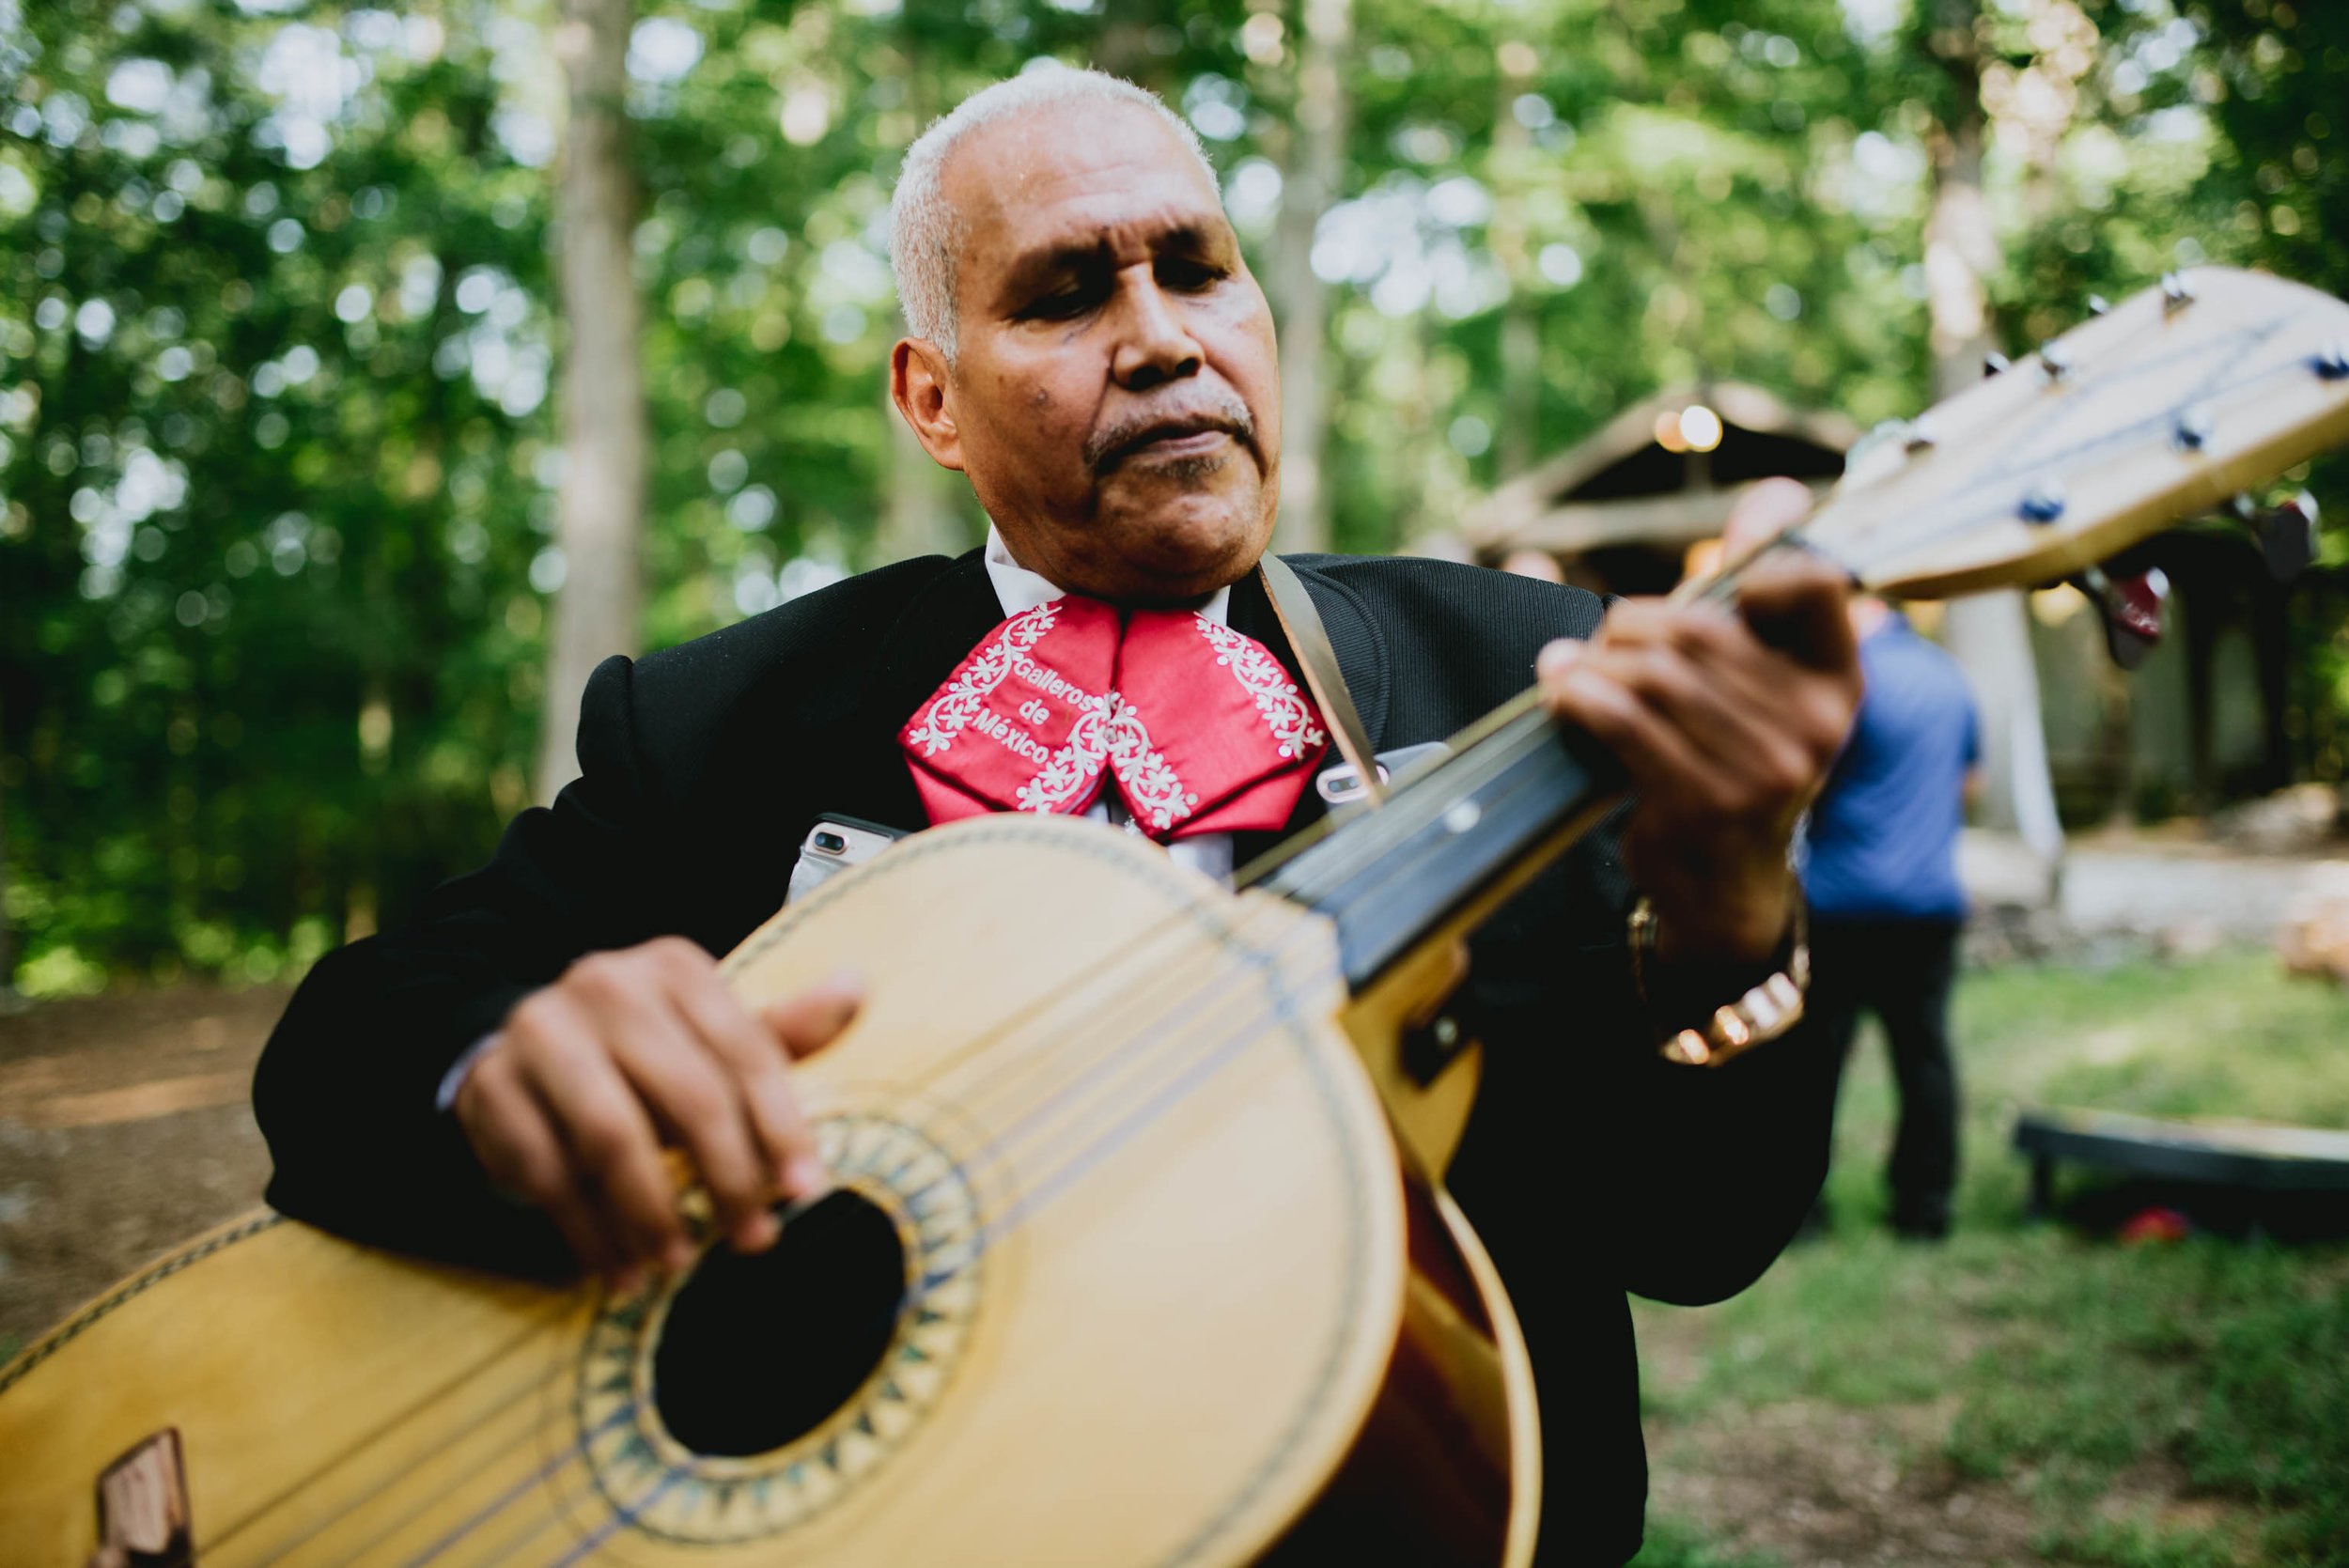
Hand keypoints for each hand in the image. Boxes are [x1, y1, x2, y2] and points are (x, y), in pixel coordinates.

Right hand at [453, 937, 861, 1285]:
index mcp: (675, 968)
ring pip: (613, 1137)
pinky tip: (619, 1268)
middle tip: (753, 1240)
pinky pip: (548, 1173)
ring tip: (678, 1263)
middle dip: (727, 1178)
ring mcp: (541, 1032)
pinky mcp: (491, 1087)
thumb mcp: (710, 1037)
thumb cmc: (644, 1054)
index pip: (746, 1051)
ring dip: (653, 1213)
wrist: (521, 1049)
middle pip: (688, 1095)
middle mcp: (606, 984)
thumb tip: (857, 990)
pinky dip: (589, 1232)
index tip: (807, 1192)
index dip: (781, 1126)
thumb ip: (779, 1032)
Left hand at [1536, 479, 1859, 963]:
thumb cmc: (1732, 762)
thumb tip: (1782, 491)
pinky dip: (1578, 697)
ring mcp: (1767, 767)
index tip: (1714, 594)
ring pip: (1655, 674)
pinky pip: (1625, 722)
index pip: (1812, 582)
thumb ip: (1760, 589)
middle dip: (1633, 626)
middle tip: (1602, 641)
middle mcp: (1817, 722)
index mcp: (1840, 680)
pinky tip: (1558, 692)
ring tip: (1568, 668)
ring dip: (1595, 663)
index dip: (1752, 568)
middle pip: (1700, 629)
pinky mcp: (1707, 802)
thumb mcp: (1761, 684)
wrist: (1723, 888)